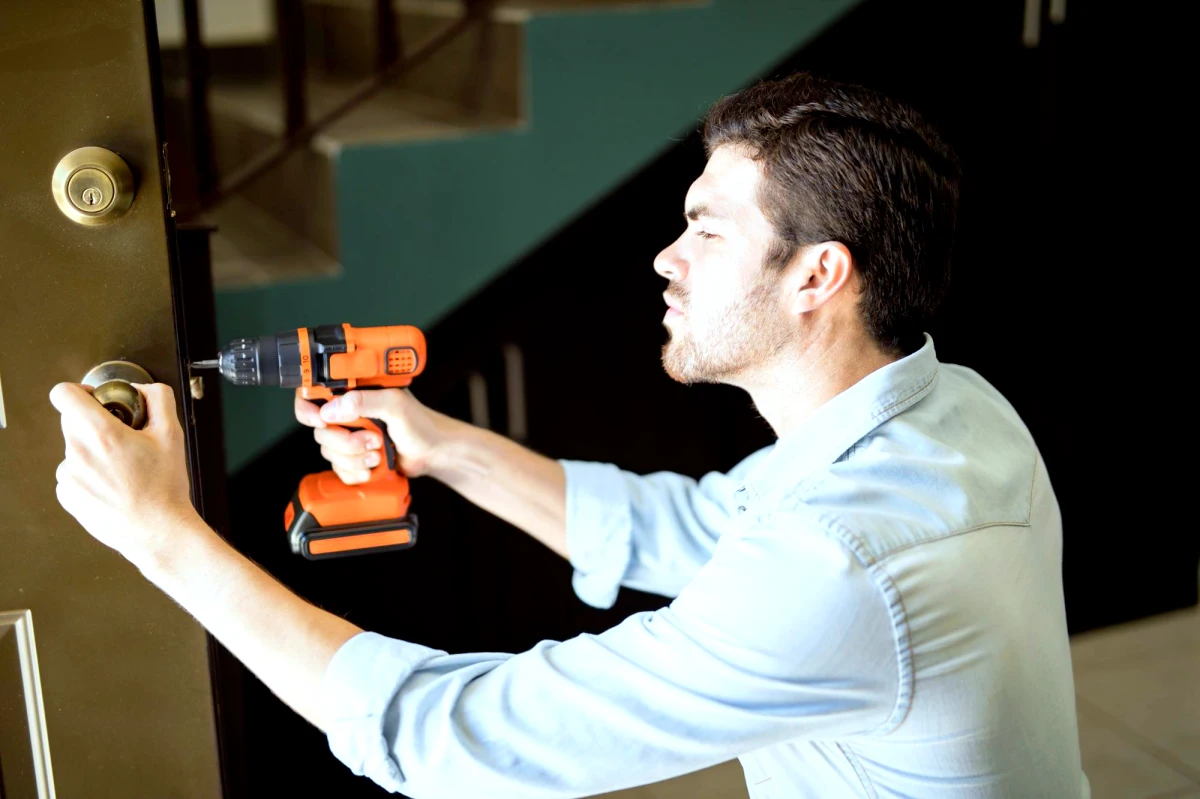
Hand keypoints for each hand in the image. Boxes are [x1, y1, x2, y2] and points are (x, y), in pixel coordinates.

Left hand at [49, 382, 202, 570]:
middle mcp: (79, 453)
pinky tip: (113, 485)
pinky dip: (89, 474)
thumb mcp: (173, 435)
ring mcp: (69, 476)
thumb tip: (142, 390)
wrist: (158, 531)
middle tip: (122, 436)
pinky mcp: (67, 495)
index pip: (64, 394)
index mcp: (102, 434)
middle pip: (72, 420)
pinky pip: (73, 473)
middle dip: (95, 422)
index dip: (79, 391)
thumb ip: (158, 399)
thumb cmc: (164, 489)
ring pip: (75, 448)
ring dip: (93, 451)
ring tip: (122, 468)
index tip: (94, 399)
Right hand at [294, 388, 454, 484]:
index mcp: (354, 394)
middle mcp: (348, 415)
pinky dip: (356, 472)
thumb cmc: (421, 424)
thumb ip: (364, 401)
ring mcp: (350, 438)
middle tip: (372, 440)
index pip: (313, 396)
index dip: (308, 410)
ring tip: (379, 453)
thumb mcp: (395, 405)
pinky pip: (338, 470)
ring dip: (354, 458)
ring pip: (329, 453)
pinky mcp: (354, 459)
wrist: (434, 453)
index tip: (321, 420)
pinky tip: (375, 467)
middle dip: (345, 441)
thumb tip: (331, 408)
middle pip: (320, 431)